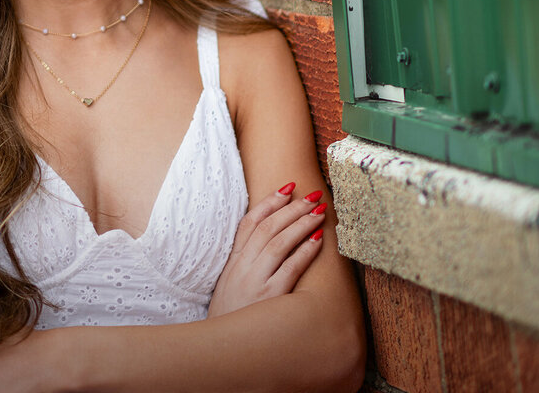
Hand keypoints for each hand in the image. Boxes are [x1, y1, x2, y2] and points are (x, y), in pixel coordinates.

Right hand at [207, 182, 327, 317]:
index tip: (287, 188)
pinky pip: (289, 269)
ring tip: (319, 211)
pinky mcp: (269, 298)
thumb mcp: (229, 285)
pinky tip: (318, 240)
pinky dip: (304, 251)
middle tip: (311, 195)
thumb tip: (266, 242)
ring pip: (278, 242)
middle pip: (267, 228)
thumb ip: (244, 263)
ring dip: (300, 223)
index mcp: (233, 262)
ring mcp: (255, 281)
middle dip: (291, 208)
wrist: (219, 350)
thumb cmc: (230, 317)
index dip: (269, 202)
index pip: (249, 223)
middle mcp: (242, 267)